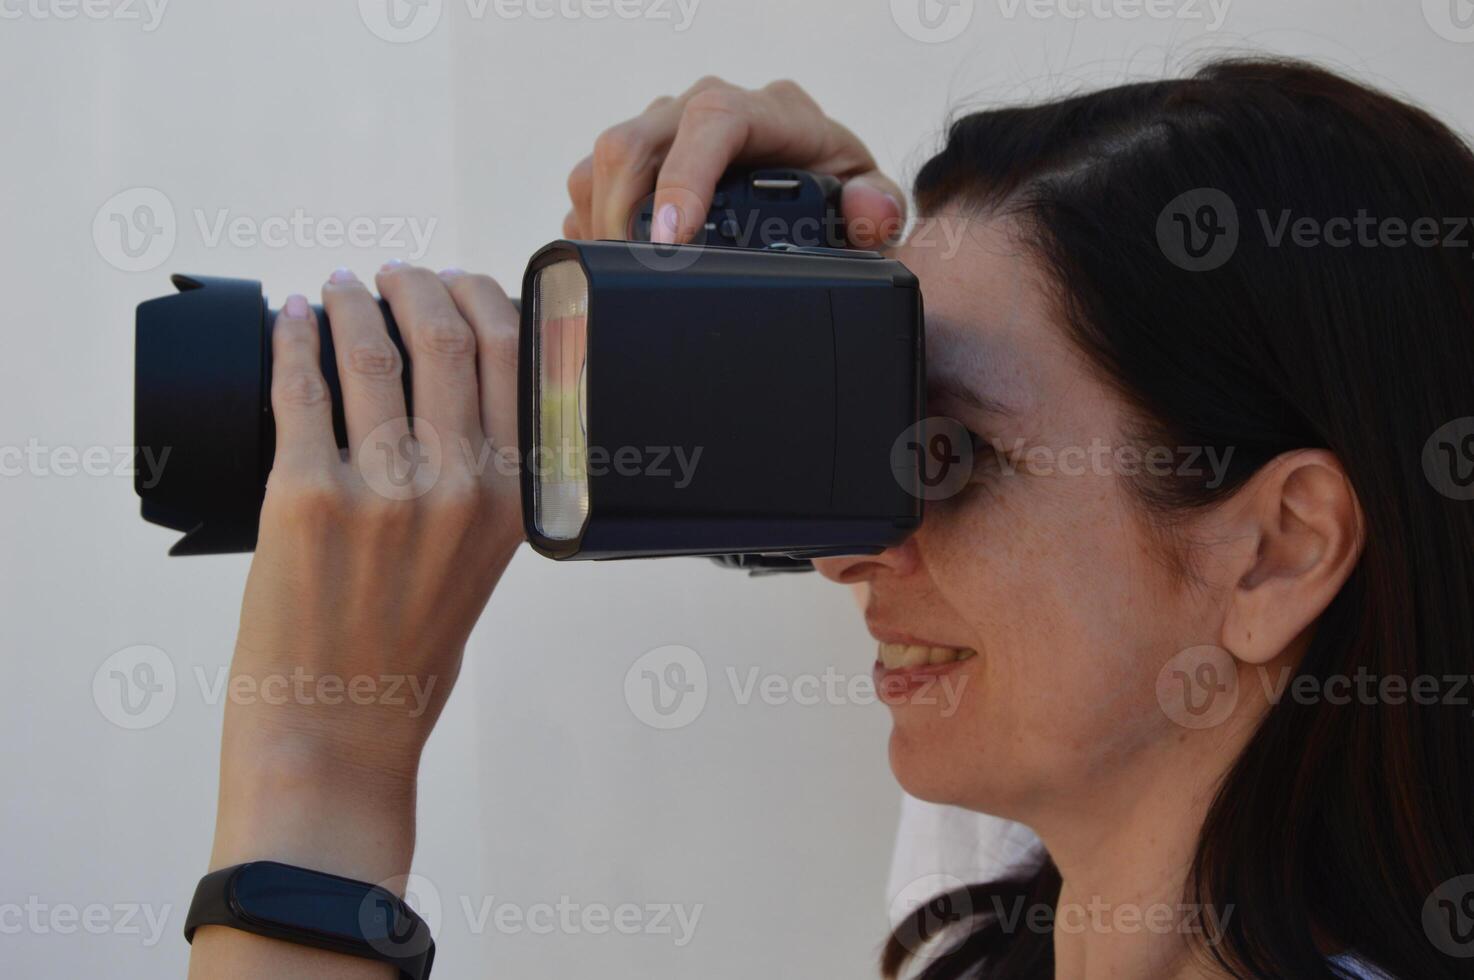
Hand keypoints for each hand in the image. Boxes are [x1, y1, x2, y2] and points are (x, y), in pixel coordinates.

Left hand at [190, 263, 520, 978]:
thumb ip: (483, 482)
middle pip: (448, 335)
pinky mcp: (306, 497)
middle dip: (414, 285)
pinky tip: (291, 321)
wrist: (339, 731)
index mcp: (515, 496)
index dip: (482, 297)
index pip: (518, 356)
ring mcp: (385, 489)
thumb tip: (450, 393)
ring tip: (336, 291)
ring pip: (373, 348)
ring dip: (349, 302)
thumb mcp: (480, 561)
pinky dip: (294, 339)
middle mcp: (462, 485)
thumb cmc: (405, 655)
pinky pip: (301, 388)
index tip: (453, 283)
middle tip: (389, 277)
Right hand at [563, 76, 905, 247]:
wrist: (818, 192)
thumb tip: (867, 209)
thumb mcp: (869, 205)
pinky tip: (618, 258)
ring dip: (605, 221)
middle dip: (627, 216)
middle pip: (638, 139)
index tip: (673, 236)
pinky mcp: (640, 153)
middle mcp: (713, 107)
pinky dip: (594, 222)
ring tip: (627, 272)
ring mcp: (670, 127)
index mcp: (774, 113)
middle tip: (639, 276)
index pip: (715, 118)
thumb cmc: (838, 196)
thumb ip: (876, 210)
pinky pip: (592, 179)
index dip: (685, 174)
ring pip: (606, 159)